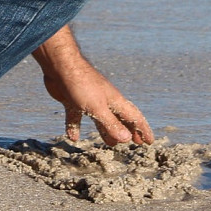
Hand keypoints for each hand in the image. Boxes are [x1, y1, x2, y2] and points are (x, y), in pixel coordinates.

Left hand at [33, 27, 151, 145]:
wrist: (60, 66)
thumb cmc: (82, 85)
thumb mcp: (97, 108)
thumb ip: (110, 123)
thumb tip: (127, 139)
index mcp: (114, 101)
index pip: (134, 116)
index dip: (143, 129)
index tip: (150, 141)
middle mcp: (104, 100)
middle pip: (120, 118)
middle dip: (129, 130)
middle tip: (137, 142)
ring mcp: (89, 100)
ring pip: (100, 119)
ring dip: (106, 131)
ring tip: (111, 143)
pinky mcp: (73, 100)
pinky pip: (76, 116)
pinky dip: (75, 127)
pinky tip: (73, 137)